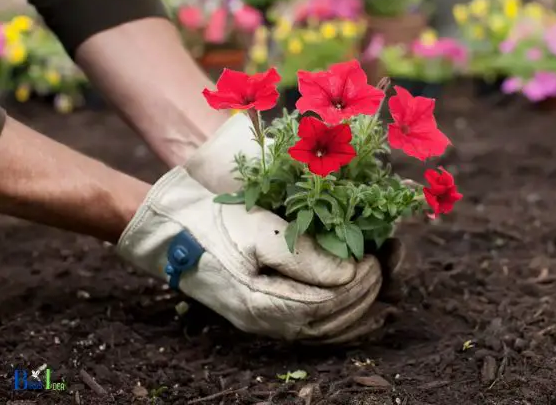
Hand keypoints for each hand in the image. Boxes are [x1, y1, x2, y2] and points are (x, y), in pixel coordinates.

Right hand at [182, 113, 403, 340]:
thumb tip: (348, 273)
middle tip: (382, 269)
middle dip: (364, 296)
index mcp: (262, 302)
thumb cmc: (216, 224)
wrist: (172, 233)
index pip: (326, 303)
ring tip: (383, 298)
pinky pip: (311, 329)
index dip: (357, 285)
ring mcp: (264, 322)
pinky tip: (360, 314)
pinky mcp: (264, 314)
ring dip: (358, 315)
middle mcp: (265, 321)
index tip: (374, 260)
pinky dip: (340, 325)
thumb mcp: (259, 230)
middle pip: (329, 320)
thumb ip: (305, 256)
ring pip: (323, 332)